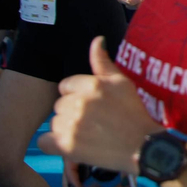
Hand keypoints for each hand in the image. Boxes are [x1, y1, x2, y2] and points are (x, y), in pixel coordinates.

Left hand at [37, 38, 156, 173]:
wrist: (142, 147)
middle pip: (59, 105)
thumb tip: (97, 40)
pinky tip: (71, 145)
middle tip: (92, 122)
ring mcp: (72, 125)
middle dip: (71, 112)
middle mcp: (79, 102)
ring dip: (65, 129)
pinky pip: (45, 141)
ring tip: (87, 134)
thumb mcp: (122, 82)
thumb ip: (103, 62)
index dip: (77, 96)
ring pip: (54, 123)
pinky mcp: (67, 146)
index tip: (92, 107)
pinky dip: (54, 145)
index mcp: (92, 84)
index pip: (65, 86)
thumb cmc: (134, 113)